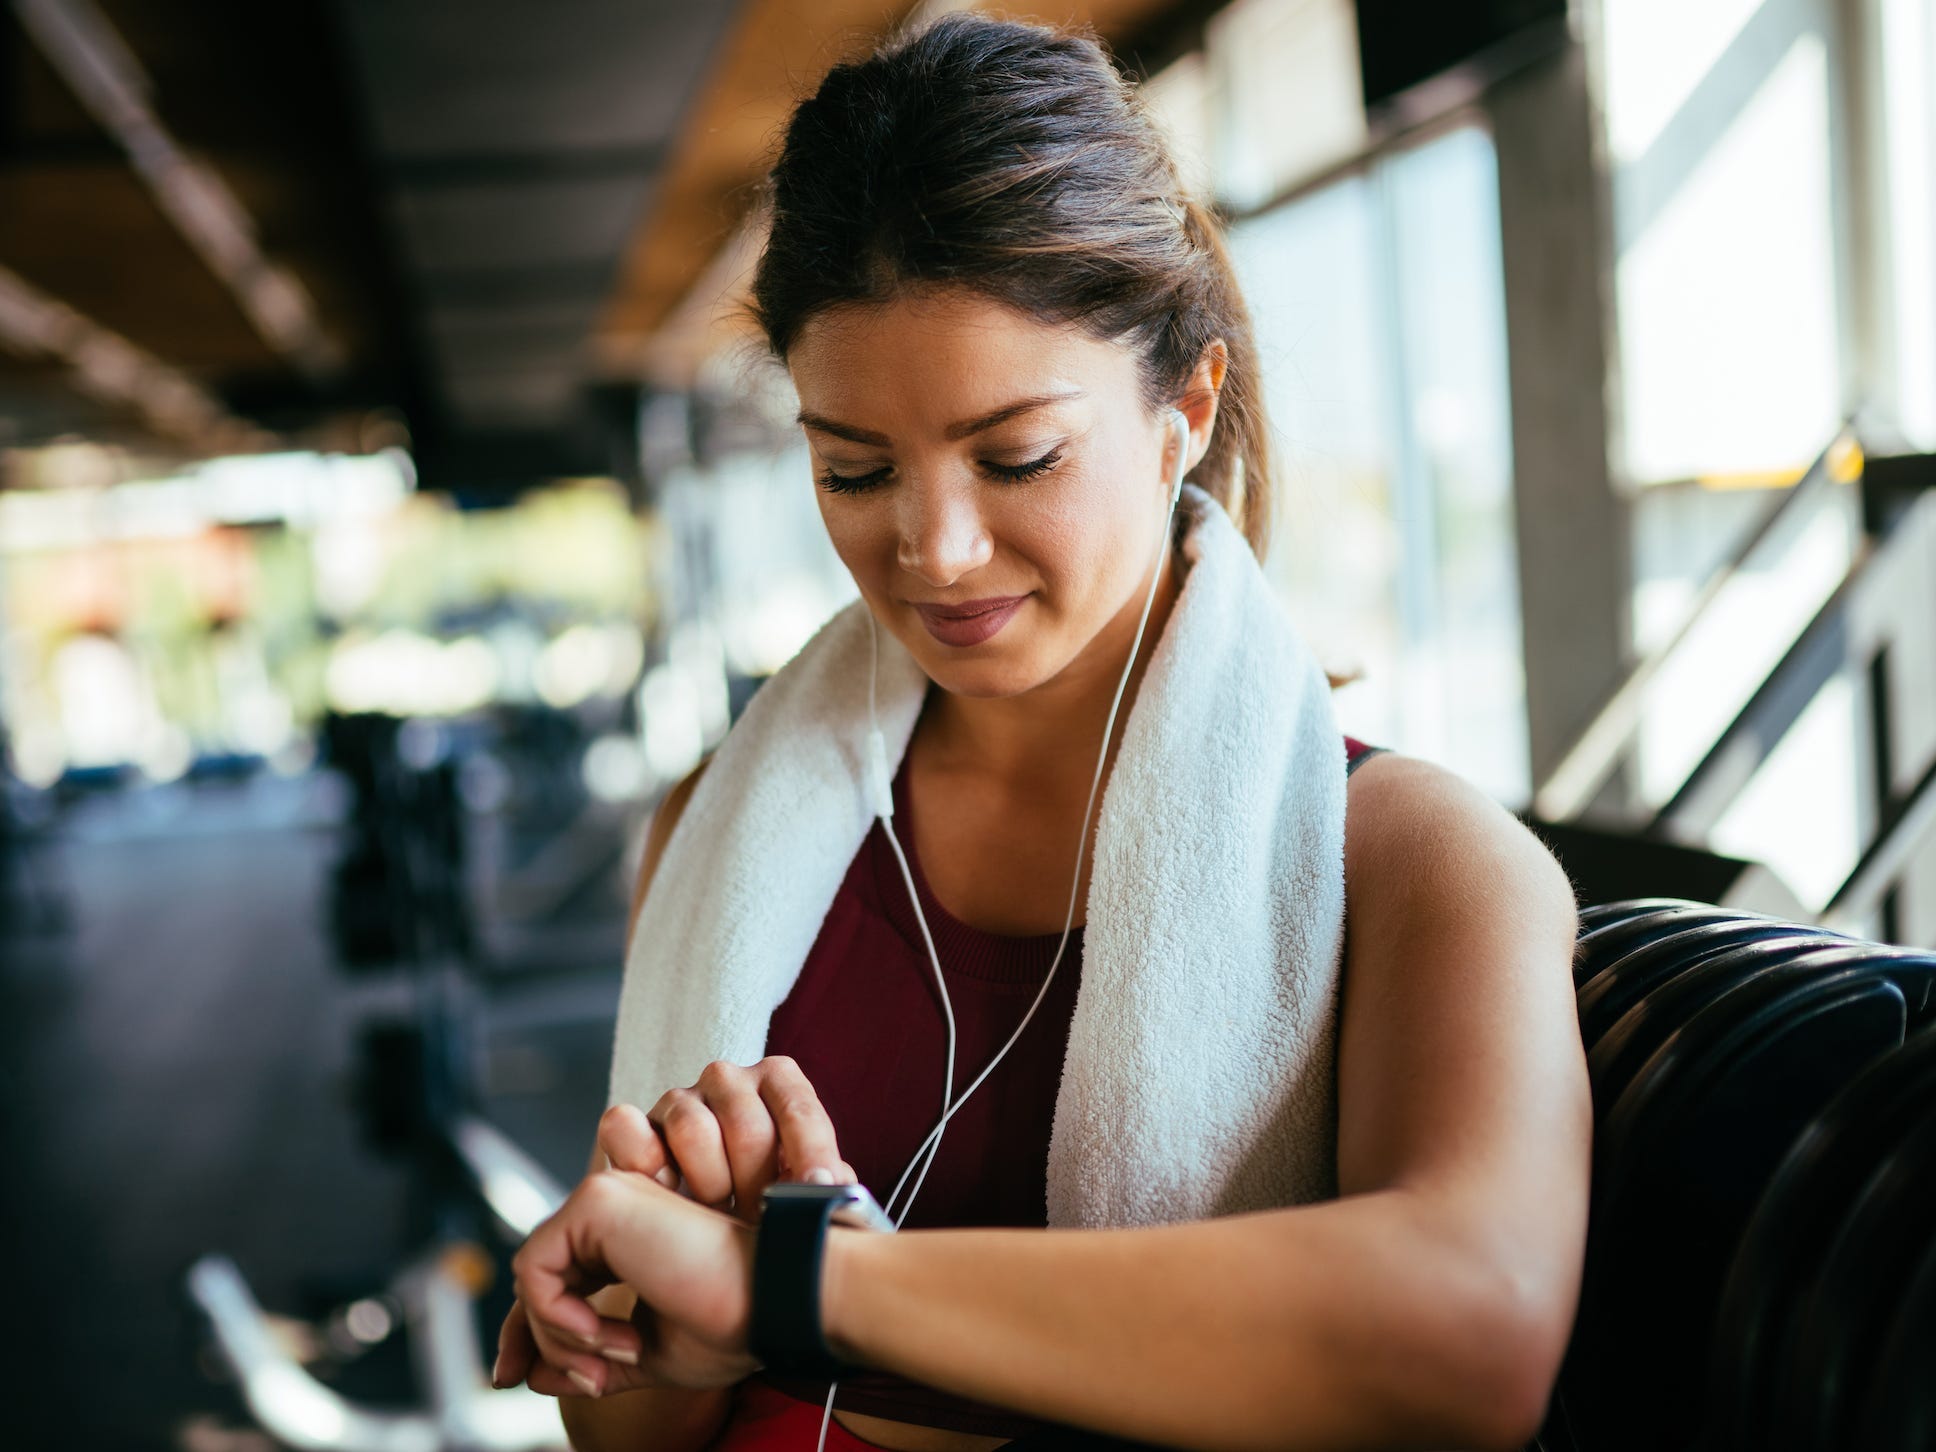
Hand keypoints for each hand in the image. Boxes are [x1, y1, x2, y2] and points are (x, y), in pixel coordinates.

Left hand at [494, 1167, 758, 1397]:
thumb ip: (589, 1360)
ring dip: (564, 1337)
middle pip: (535, 1279)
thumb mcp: (648, 1354)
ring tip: (624, 1352)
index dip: (527, 1331)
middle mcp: (613, 1212)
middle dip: (542, 1343)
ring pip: (532, 1277)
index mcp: (628, 1240)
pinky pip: (534, 1270)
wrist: (773, 1299)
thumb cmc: (733, 1322)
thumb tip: (529, 1375)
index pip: (555, 1280)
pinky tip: (608, 1334)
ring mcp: (604, 1200)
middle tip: (595, 1382)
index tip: (512, 1378)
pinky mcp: (596, 1201)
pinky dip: (557, 1317)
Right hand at [626, 1055, 859, 1220]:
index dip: (812, 1154)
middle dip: (756, 1182)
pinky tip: (666, 1192)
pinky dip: (645, 1162)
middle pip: (745, 1124)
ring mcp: (677, 1099)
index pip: (798, 1108)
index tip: (817, 1192)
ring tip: (717, 1210)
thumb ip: (823, 1181)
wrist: (708, 1223)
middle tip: (758, 1216)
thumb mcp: (803, 1188)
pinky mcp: (632, 1123)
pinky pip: (624, 1125)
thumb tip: (833, 1190)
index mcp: (776, 1082)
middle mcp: (727, 1080)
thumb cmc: (765, 1203)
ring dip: (708, 1184)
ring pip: (690, 1128)